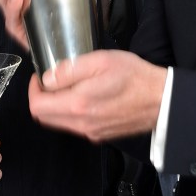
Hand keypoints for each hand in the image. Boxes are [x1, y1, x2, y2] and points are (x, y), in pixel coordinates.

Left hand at [29, 49, 165, 142]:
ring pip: (59, 123)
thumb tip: (48, 77)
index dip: (33, 89)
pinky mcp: (99, 135)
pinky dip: (71, 113)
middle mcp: (81, 123)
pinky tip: (86, 97)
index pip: (37, 105)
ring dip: (56, 106)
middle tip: (52, 81)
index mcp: (78, 104)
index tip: (41, 77)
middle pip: (44, 117)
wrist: (161, 100)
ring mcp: (90, 132)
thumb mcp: (101, 61)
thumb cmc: (135, 78)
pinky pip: (75, 126)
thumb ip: (70, 69)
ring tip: (71, 87)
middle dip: (42, 98)